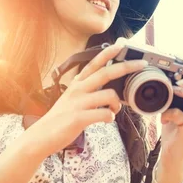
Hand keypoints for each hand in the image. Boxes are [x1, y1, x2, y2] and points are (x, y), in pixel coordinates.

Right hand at [29, 43, 147, 155]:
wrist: (41, 137)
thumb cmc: (61, 118)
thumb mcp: (71, 98)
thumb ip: (86, 90)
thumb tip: (103, 87)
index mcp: (78, 83)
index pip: (94, 63)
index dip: (109, 53)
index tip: (121, 45)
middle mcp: (78, 89)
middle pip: (106, 73)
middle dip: (126, 66)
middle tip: (141, 64)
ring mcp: (78, 103)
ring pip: (109, 95)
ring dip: (117, 104)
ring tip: (114, 110)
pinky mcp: (79, 117)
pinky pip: (104, 113)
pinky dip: (110, 117)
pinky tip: (107, 120)